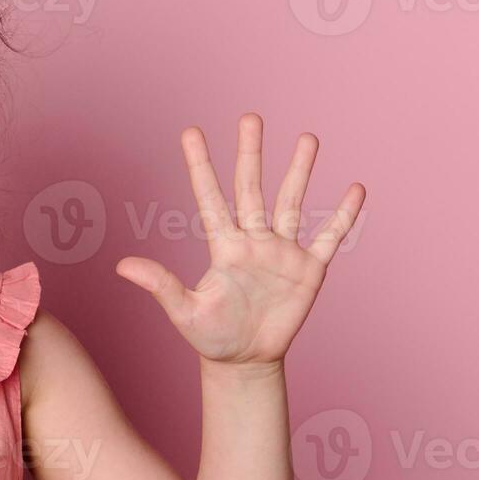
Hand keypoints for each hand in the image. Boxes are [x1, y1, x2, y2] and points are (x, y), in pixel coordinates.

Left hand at [115, 113, 364, 367]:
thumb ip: (160, 285)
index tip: (191, 132)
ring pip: (292, 202)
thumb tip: (122, 266)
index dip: (200, 165)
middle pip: (251, 188)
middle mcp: (253, 240)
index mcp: (223, 246)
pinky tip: (356, 189)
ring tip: (308, 138)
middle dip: (250, 153)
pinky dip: (343, 216)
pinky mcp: (308, 270)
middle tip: (250, 118)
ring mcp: (282, 252)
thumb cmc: (211, 336)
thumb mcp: (184, 311)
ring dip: (300, 171)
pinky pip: (329, 237)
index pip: (209, 197)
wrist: (245, 361)